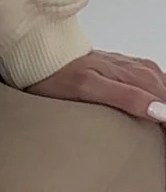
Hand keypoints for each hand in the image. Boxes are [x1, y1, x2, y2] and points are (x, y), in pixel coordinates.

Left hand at [24, 49, 165, 130]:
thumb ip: (125, 98)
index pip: (162, 101)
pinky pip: (149, 77)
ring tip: (161, 122)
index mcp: (132, 76)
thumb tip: (159, 110)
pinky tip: (154, 98)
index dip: (164, 121)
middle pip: (163, 92)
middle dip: (165, 112)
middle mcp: (133, 69)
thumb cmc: (58, 74)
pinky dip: (157, 89)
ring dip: (163, 100)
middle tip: (162, 135)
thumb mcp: (90, 88)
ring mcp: (126, 67)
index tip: (164, 138)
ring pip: (158, 83)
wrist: (39, 53)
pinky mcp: (118, 67)